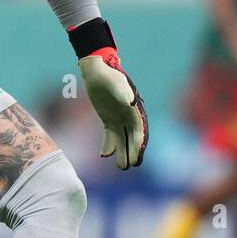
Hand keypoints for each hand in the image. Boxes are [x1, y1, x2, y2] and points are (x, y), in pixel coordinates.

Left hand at [80, 48, 148, 169]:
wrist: (97, 69)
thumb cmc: (108, 75)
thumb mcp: (115, 83)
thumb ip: (122, 92)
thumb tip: (130, 103)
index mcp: (134, 109)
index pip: (139, 130)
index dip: (139, 144)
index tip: (137, 156)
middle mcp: (129, 115)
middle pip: (133, 137)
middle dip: (133, 151)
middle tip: (130, 165)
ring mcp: (119, 118)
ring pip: (123, 139)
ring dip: (123, 152)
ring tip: (122, 167)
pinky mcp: (108, 119)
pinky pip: (110, 135)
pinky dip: (108, 145)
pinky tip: (104, 155)